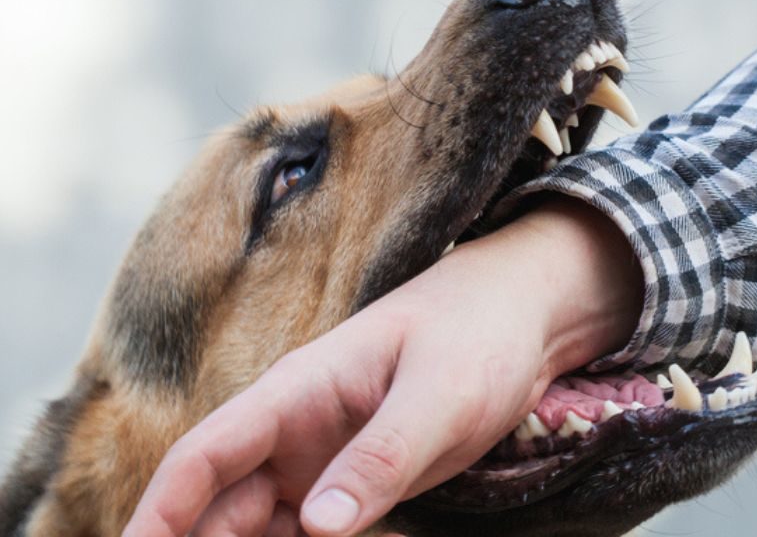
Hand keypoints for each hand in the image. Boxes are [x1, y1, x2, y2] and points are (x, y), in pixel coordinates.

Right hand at [122, 199, 641, 535]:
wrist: (522, 316)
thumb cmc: (477, 334)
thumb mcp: (438, 395)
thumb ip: (381, 456)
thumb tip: (316, 527)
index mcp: (297, 392)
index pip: (202, 455)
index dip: (159, 513)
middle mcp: (296, 429)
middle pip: (220, 503)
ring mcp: (324, 456)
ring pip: (258, 523)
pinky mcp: (357, 478)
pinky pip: (310, 529)